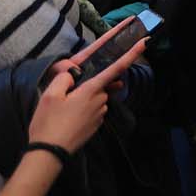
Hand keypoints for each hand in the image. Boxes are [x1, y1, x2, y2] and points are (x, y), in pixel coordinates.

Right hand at [29, 33, 147, 154]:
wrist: (49, 153)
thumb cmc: (49, 123)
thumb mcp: (50, 95)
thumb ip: (64, 78)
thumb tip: (75, 74)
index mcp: (92, 90)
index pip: (116, 68)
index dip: (132, 53)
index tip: (146, 41)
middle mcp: (101, 101)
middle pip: (100, 85)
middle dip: (88, 86)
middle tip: (65, 97)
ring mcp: (100, 115)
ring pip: (96, 99)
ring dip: (84, 100)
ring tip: (63, 111)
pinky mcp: (96, 126)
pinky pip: (93, 111)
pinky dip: (83, 111)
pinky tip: (68, 119)